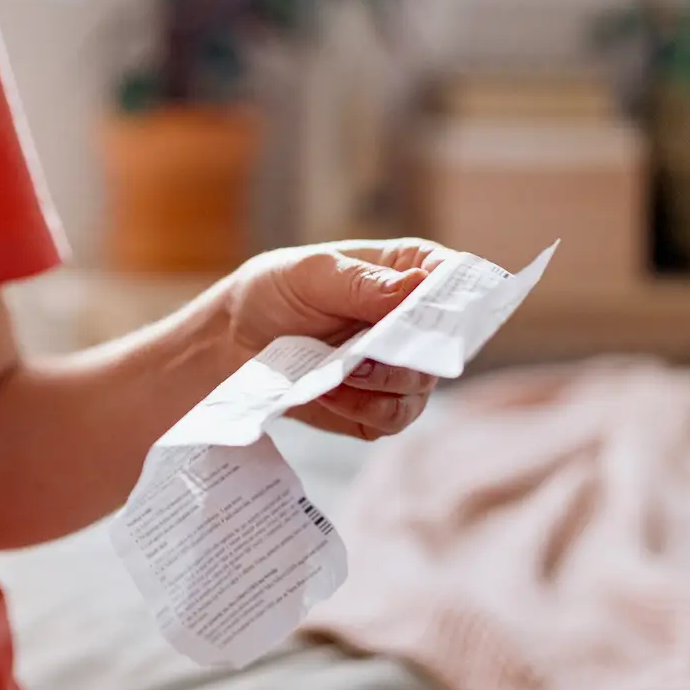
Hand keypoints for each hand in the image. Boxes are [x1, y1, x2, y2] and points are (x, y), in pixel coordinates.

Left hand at [219, 238, 455, 441]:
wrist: (233, 340)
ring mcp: (401, 368)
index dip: (456, 297)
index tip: (430, 314)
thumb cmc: (276, 291)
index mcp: (407, 271)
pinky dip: (360, 409)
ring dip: (378, 384)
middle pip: (444, 342)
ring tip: (336, 372)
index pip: (455, 278)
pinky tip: (326, 391)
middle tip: (367, 355)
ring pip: (419, 386)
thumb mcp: (311, 274)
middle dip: (409, 352)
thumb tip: (420, 283)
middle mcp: (414, 322)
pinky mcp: (379, 407)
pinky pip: (391, 418)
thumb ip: (363, 283)